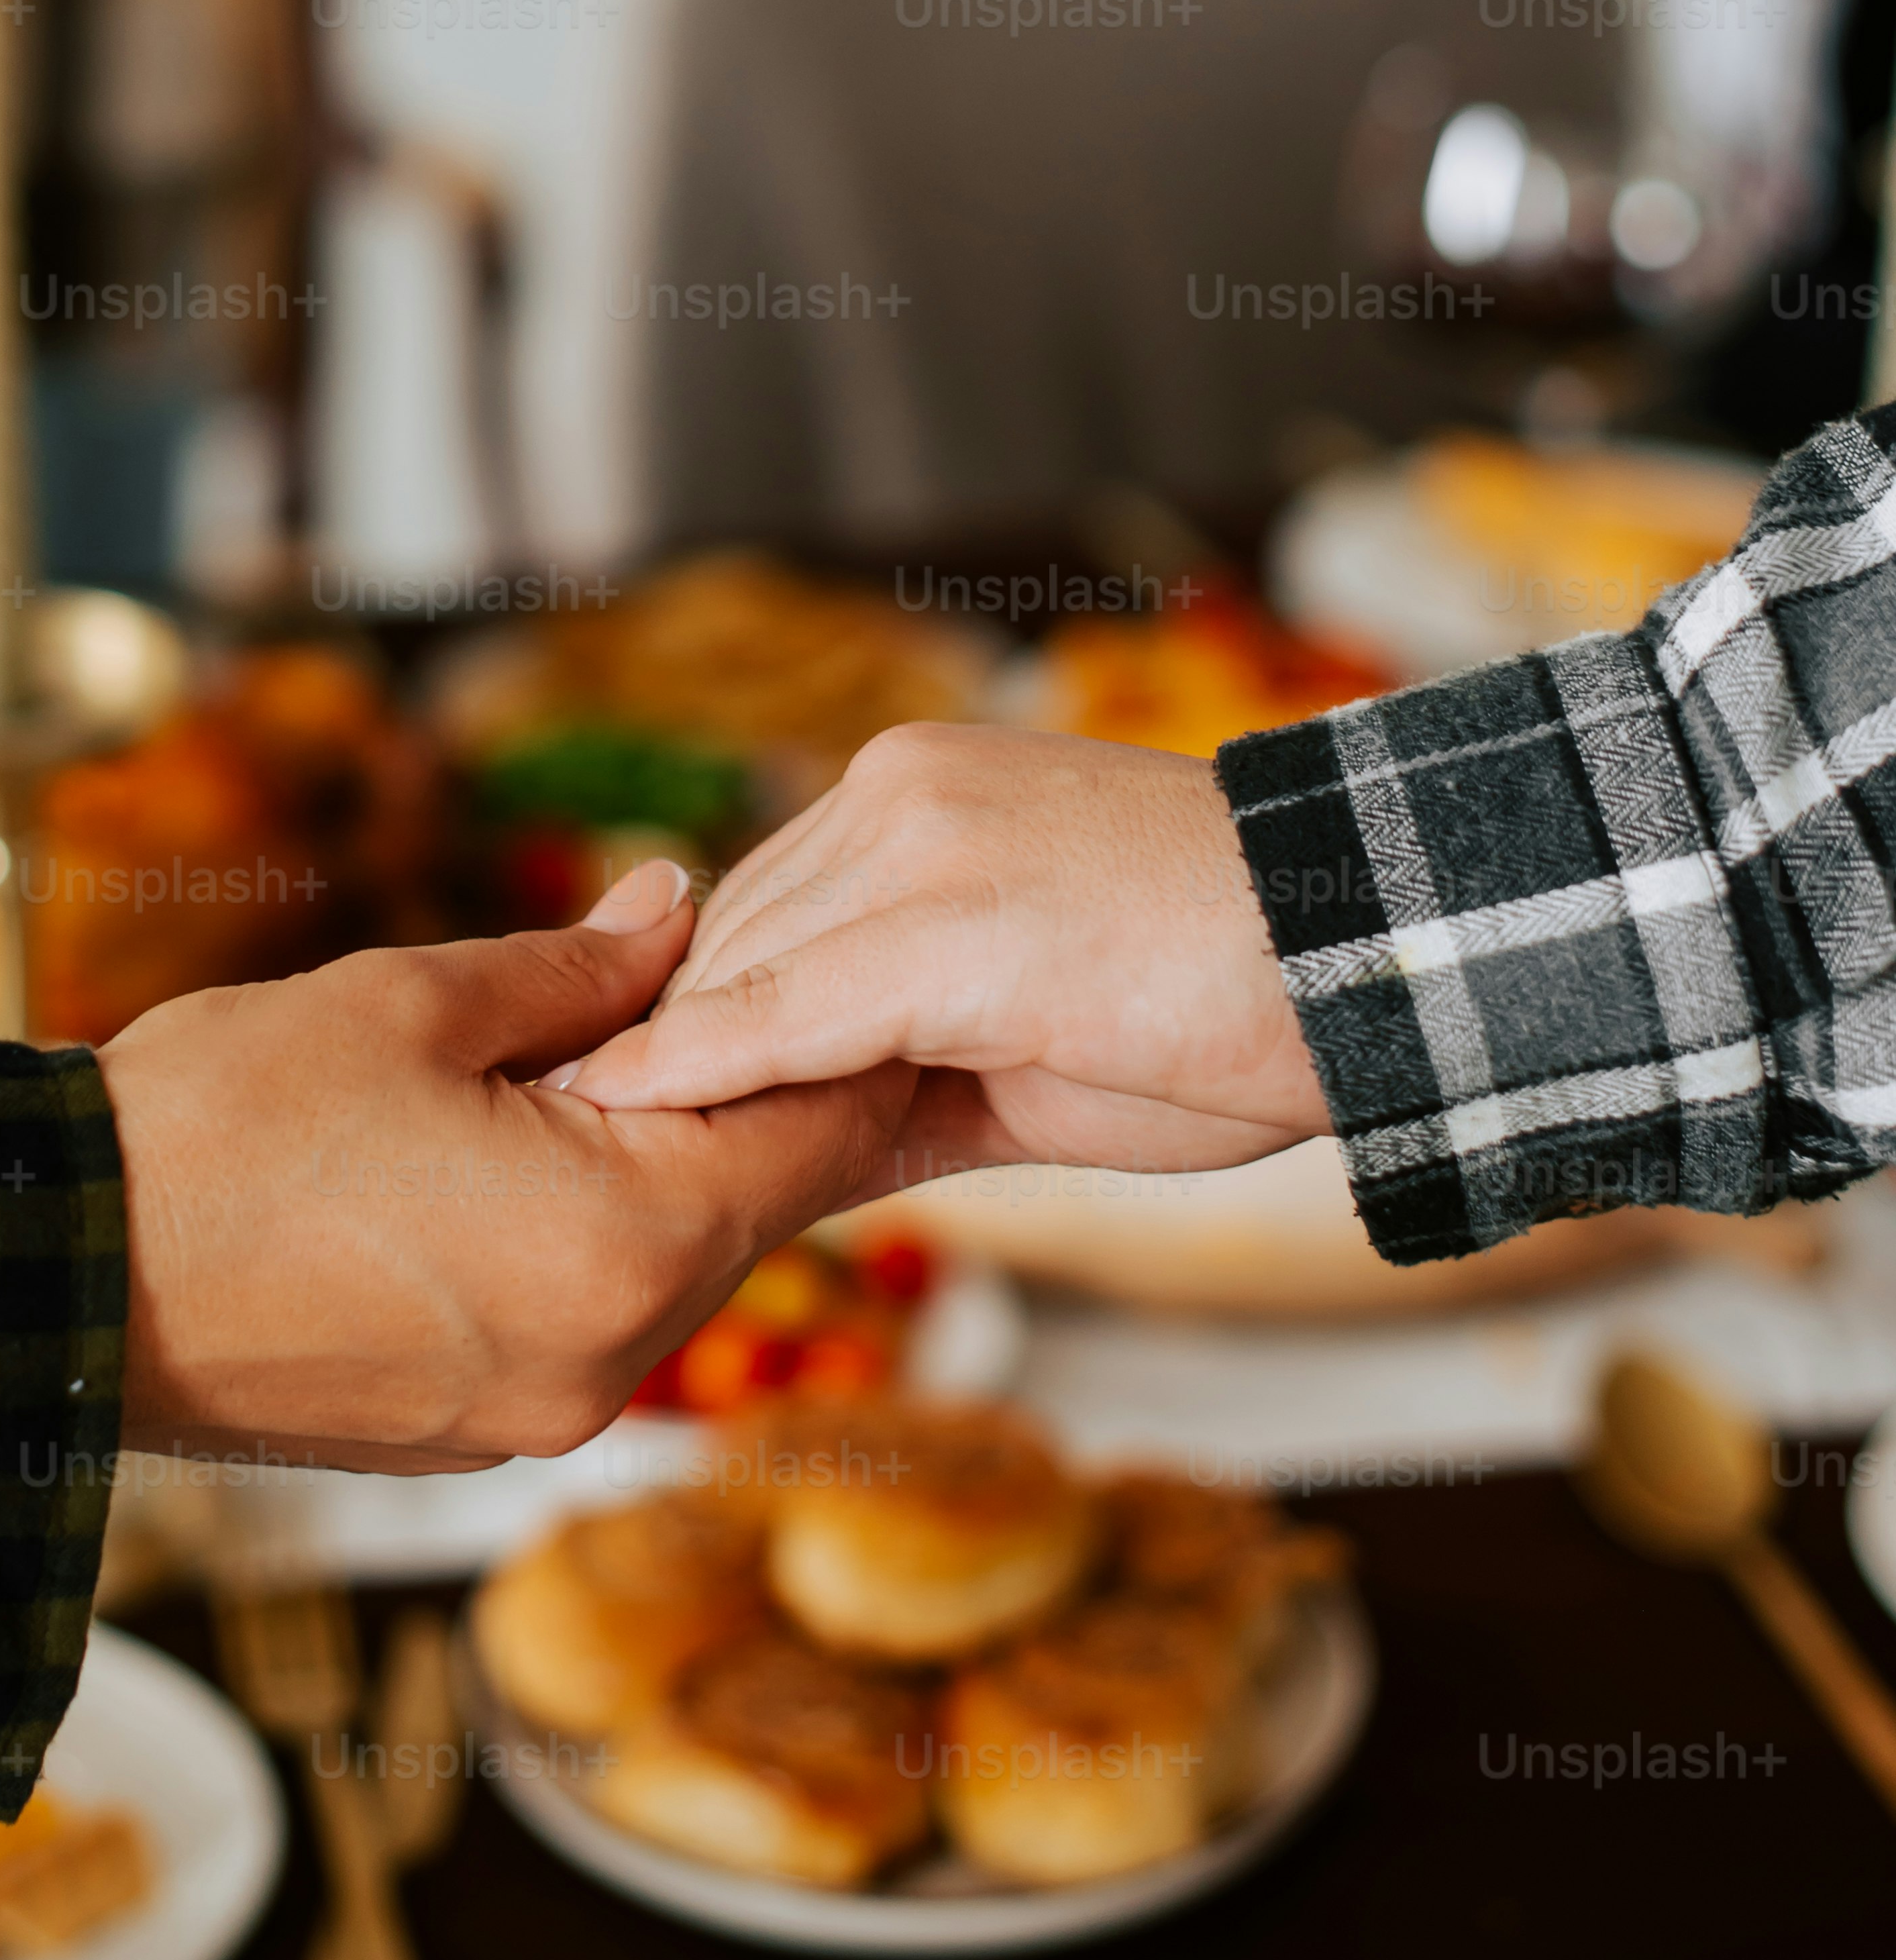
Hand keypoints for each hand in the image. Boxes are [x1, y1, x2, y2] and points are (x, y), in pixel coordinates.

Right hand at [95, 859, 916, 1472]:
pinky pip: (587, 1315)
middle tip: (757, 983)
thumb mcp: (415, 1003)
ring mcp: (540, 1413)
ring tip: (624, 1050)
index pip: (813, 1139)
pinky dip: (589, 1228)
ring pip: (669, 1262)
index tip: (888, 976)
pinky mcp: (474, 1432)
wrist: (53, 1279)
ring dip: (664, 1160)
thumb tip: (678, 910)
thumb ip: (580, 967)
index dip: (856, 1042)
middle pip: (751, 1208)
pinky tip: (530, 1147)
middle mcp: (608, 1360)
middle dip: (754, 1090)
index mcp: (622, 1245)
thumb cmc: (220, 1127)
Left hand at [559, 725, 1323, 1191]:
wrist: (1365, 961)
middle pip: (729, 945)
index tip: (614, 1101)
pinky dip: (698, 1073)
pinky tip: (622, 1115)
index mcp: (916, 790)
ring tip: (609, 1169)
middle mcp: (898, 794)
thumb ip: (903, 1065)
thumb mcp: (1033, 1032)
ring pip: (741, 979)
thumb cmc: (1224, 1003)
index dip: (693, 1020)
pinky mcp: (944, 931)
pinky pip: (783, 1016)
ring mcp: (918, 849)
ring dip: (684, 1081)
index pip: (760, 915)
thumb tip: (794, 1137)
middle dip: (674, 1056)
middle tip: (593, 1154)